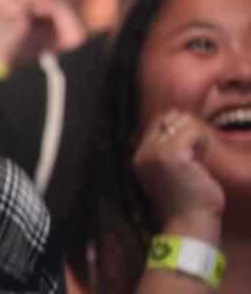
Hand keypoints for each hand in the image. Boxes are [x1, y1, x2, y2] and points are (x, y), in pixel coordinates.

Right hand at [133, 111, 223, 241]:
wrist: (189, 226)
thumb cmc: (188, 202)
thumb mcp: (169, 173)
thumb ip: (167, 149)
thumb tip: (178, 118)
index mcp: (140, 156)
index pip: (159, 122)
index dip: (179, 131)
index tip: (187, 156)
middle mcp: (143, 152)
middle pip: (169, 116)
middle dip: (187, 130)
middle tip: (194, 157)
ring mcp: (155, 152)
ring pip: (182, 120)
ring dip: (196, 136)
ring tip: (196, 160)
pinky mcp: (171, 155)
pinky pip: (193, 131)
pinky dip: (202, 142)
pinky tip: (200, 161)